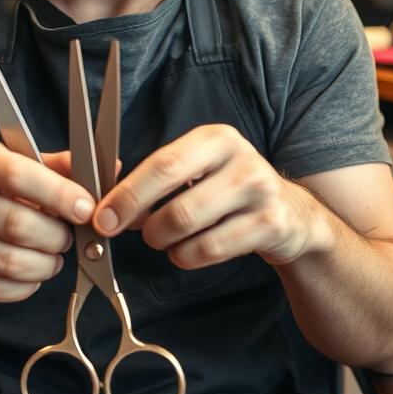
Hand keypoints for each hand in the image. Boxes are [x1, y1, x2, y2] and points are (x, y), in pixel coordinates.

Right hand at [0, 137, 93, 302]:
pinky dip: (24, 286)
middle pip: (19, 224)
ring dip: (45, 264)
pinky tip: (30, 275)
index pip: (19, 176)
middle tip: (67, 237)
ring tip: (53, 258)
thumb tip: (100, 168)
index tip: (85, 208)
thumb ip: (46, 165)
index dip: (60, 195)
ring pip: (11, 262)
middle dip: (57, 236)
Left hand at [94, 124, 325, 268]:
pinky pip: (209, 249)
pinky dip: (187, 256)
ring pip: (189, 229)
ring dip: (164, 241)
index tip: (102, 215)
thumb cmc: (227, 189)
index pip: (162, 165)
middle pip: (175, 203)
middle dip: (140, 222)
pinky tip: (189, 249)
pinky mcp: (270, 225)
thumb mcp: (198, 169)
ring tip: (164, 238)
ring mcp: (260, 192)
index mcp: (216, 138)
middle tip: (122, 231)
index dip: (127, 194)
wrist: (290, 213)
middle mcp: (241, 159)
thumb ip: (155, 179)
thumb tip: (107, 205)